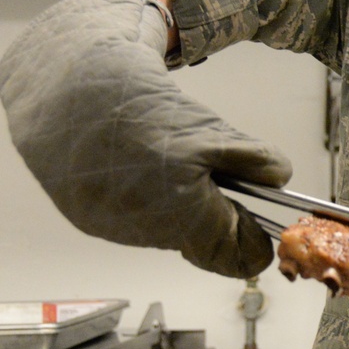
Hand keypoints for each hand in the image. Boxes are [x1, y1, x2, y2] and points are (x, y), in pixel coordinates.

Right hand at [0, 0, 291, 276]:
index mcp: (186, 216)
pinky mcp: (85, 216)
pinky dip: (144, 199)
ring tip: (169, 162)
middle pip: (200, 243)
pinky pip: (131, 219)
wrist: (68, 90)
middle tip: (217, 179)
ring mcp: (113, 228)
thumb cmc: (143, 111)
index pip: (237, 259)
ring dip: (179, 206)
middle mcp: (148, 233)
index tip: (262, 228)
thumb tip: (280, 180)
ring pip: (166, 231)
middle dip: (215, 216)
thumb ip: (256, 162)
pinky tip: (138, 164)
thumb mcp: (216, 133)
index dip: (254, 243)